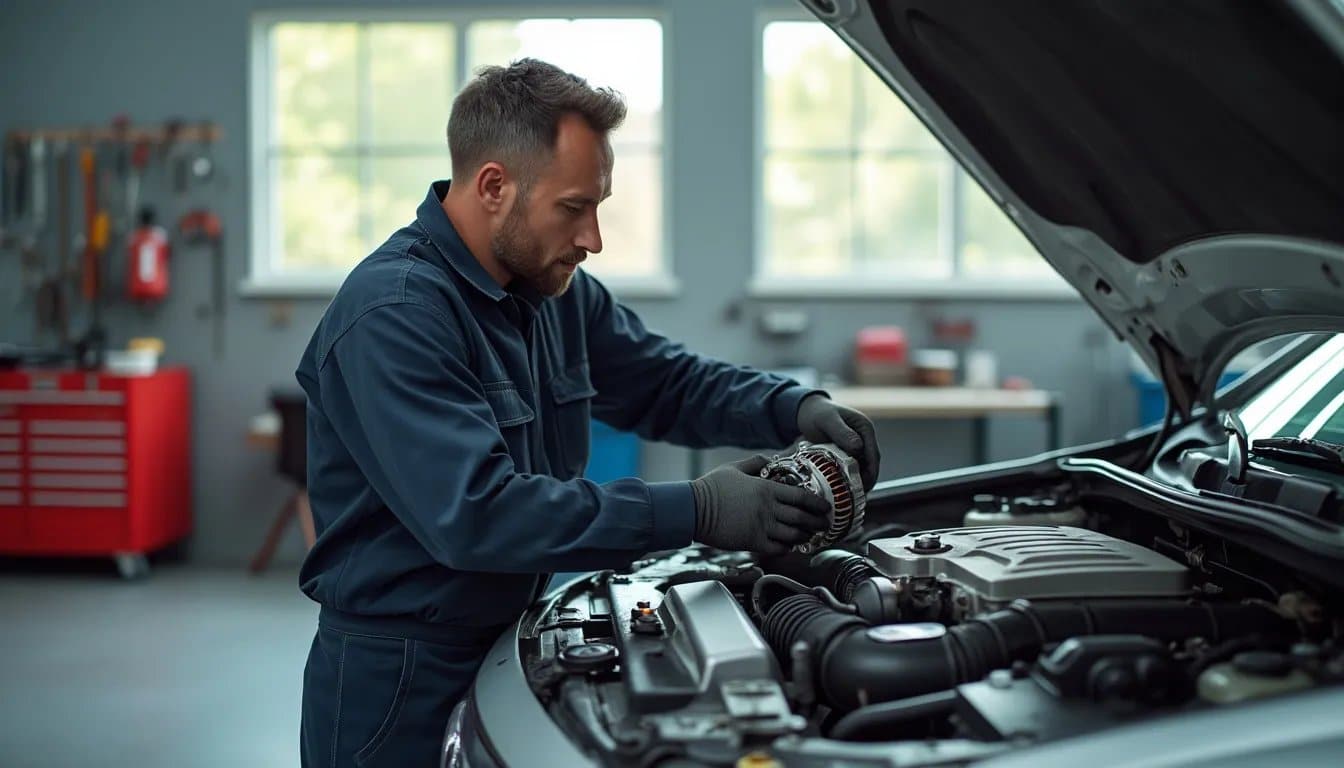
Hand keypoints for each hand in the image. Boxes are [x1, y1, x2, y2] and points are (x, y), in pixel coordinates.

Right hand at [690, 455, 830, 553]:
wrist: (693, 509)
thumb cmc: (712, 487)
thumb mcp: (734, 468)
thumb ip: (756, 463)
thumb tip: (770, 460)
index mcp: (766, 489)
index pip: (802, 497)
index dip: (818, 503)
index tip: (826, 507)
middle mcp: (768, 509)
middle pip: (803, 518)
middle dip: (818, 522)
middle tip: (825, 524)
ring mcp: (761, 527)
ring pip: (793, 535)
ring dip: (805, 536)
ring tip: (810, 536)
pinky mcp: (752, 542)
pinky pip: (778, 548)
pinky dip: (788, 548)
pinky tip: (789, 545)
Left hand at [796, 394, 880, 490]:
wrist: (807, 411)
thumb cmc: (816, 412)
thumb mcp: (827, 420)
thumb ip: (841, 432)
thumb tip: (858, 447)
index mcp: (865, 428)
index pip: (874, 455)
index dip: (871, 473)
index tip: (864, 487)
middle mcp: (864, 438)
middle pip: (871, 464)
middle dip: (866, 481)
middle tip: (856, 497)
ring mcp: (857, 446)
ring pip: (863, 468)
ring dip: (858, 482)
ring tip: (850, 498)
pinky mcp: (848, 453)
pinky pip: (852, 468)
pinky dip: (849, 478)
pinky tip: (843, 490)